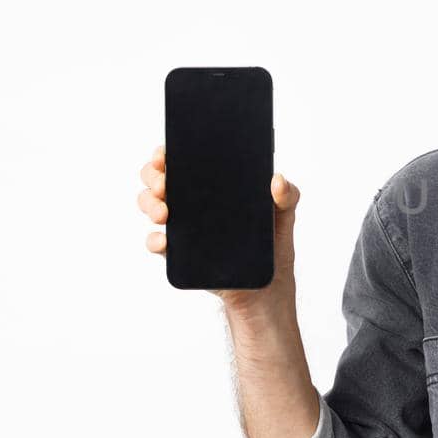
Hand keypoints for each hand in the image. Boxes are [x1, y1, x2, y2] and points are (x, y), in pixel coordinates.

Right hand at [136, 143, 301, 313]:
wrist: (267, 284)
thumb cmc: (271, 242)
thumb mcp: (284, 213)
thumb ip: (288, 194)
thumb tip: (277, 181)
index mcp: (213, 185)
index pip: (182, 161)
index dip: (167, 153)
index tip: (165, 154)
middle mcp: (192, 202)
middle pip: (158, 179)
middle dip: (153, 176)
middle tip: (164, 184)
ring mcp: (183, 227)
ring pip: (151, 206)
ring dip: (150, 204)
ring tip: (165, 212)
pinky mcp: (180, 254)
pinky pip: (157, 244)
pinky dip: (155, 240)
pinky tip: (164, 240)